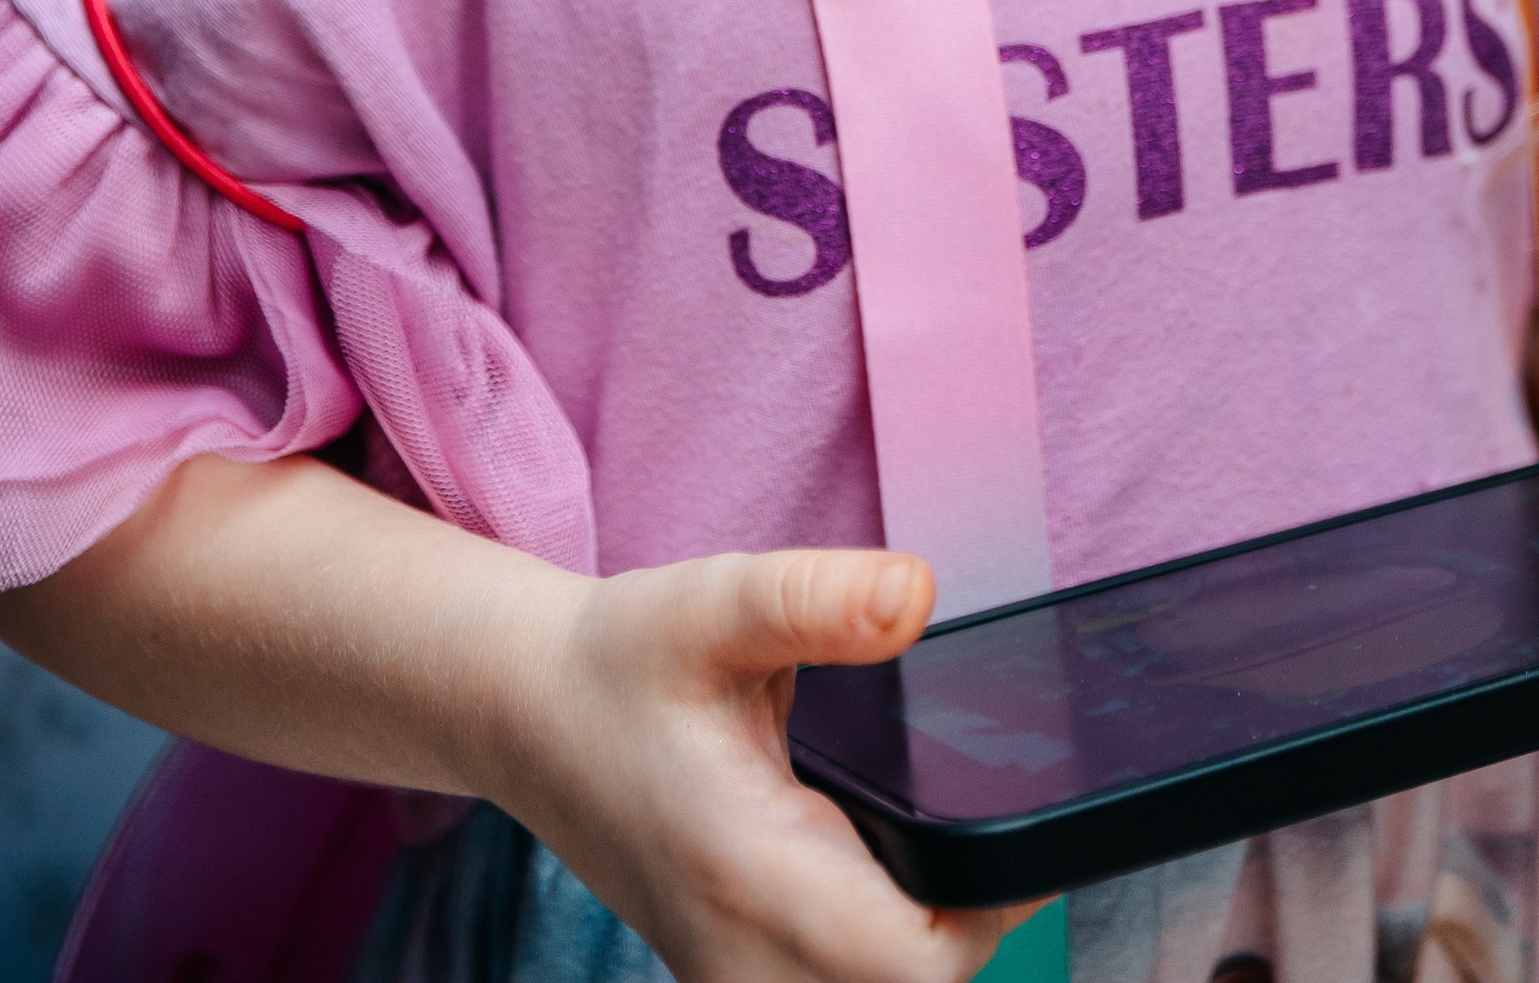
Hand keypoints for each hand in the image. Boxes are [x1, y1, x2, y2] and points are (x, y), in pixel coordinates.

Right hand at [503, 544, 1043, 982]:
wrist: (529, 713)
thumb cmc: (619, 662)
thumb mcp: (714, 602)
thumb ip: (817, 597)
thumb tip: (918, 594)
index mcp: (748, 873)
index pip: (915, 964)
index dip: (990, 911)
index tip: (1010, 826)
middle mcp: (739, 953)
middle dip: (973, 922)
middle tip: (992, 819)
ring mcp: (733, 975)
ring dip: (926, 939)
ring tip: (947, 844)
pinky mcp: (734, 970)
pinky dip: (882, 946)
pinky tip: (895, 867)